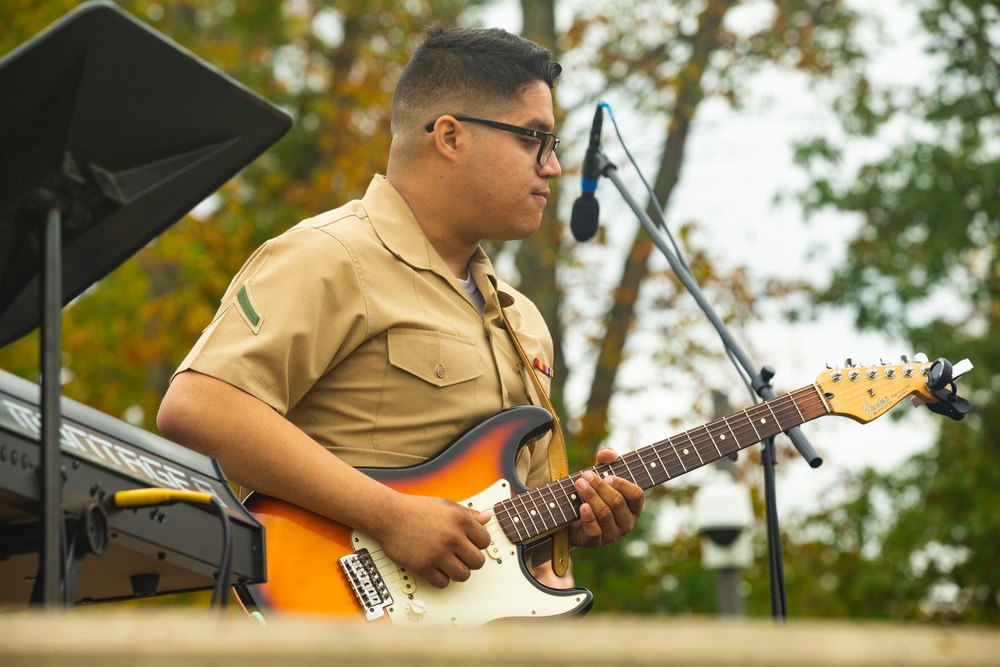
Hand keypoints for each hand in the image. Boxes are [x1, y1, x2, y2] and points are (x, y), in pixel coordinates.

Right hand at [372, 493, 491, 588]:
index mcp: (460, 520)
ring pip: (463, 575)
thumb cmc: (415, 509)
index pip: (485, 541)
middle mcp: (452, 537)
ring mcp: (438, 553)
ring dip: (457, 571)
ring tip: (449, 563)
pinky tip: (436, 569)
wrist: (389, 515)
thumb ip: (468, 513)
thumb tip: (487, 518)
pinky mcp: (424, 567)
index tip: (471, 545)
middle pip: (477, 562)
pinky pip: (443, 583)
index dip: (478, 544)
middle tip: (461, 556)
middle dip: (470, 560)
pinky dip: (441, 579)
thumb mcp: (446, 505)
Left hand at [567, 448, 644, 547]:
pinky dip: (588, 516)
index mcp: (633, 507)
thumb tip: (608, 453)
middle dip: (600, 486)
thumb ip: (605, 461)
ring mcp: (612, 534)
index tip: (608, 476)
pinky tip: (581, 506)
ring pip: (604, 513)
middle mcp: (627, 522)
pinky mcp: (596, 541)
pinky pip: (595, 530)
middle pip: (617, 502)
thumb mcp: (600, 475)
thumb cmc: (592, 493)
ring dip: (590, 496)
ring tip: (579, 484)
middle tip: (585, 475)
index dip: (623, 484)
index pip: (637, 495)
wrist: (571, 517)